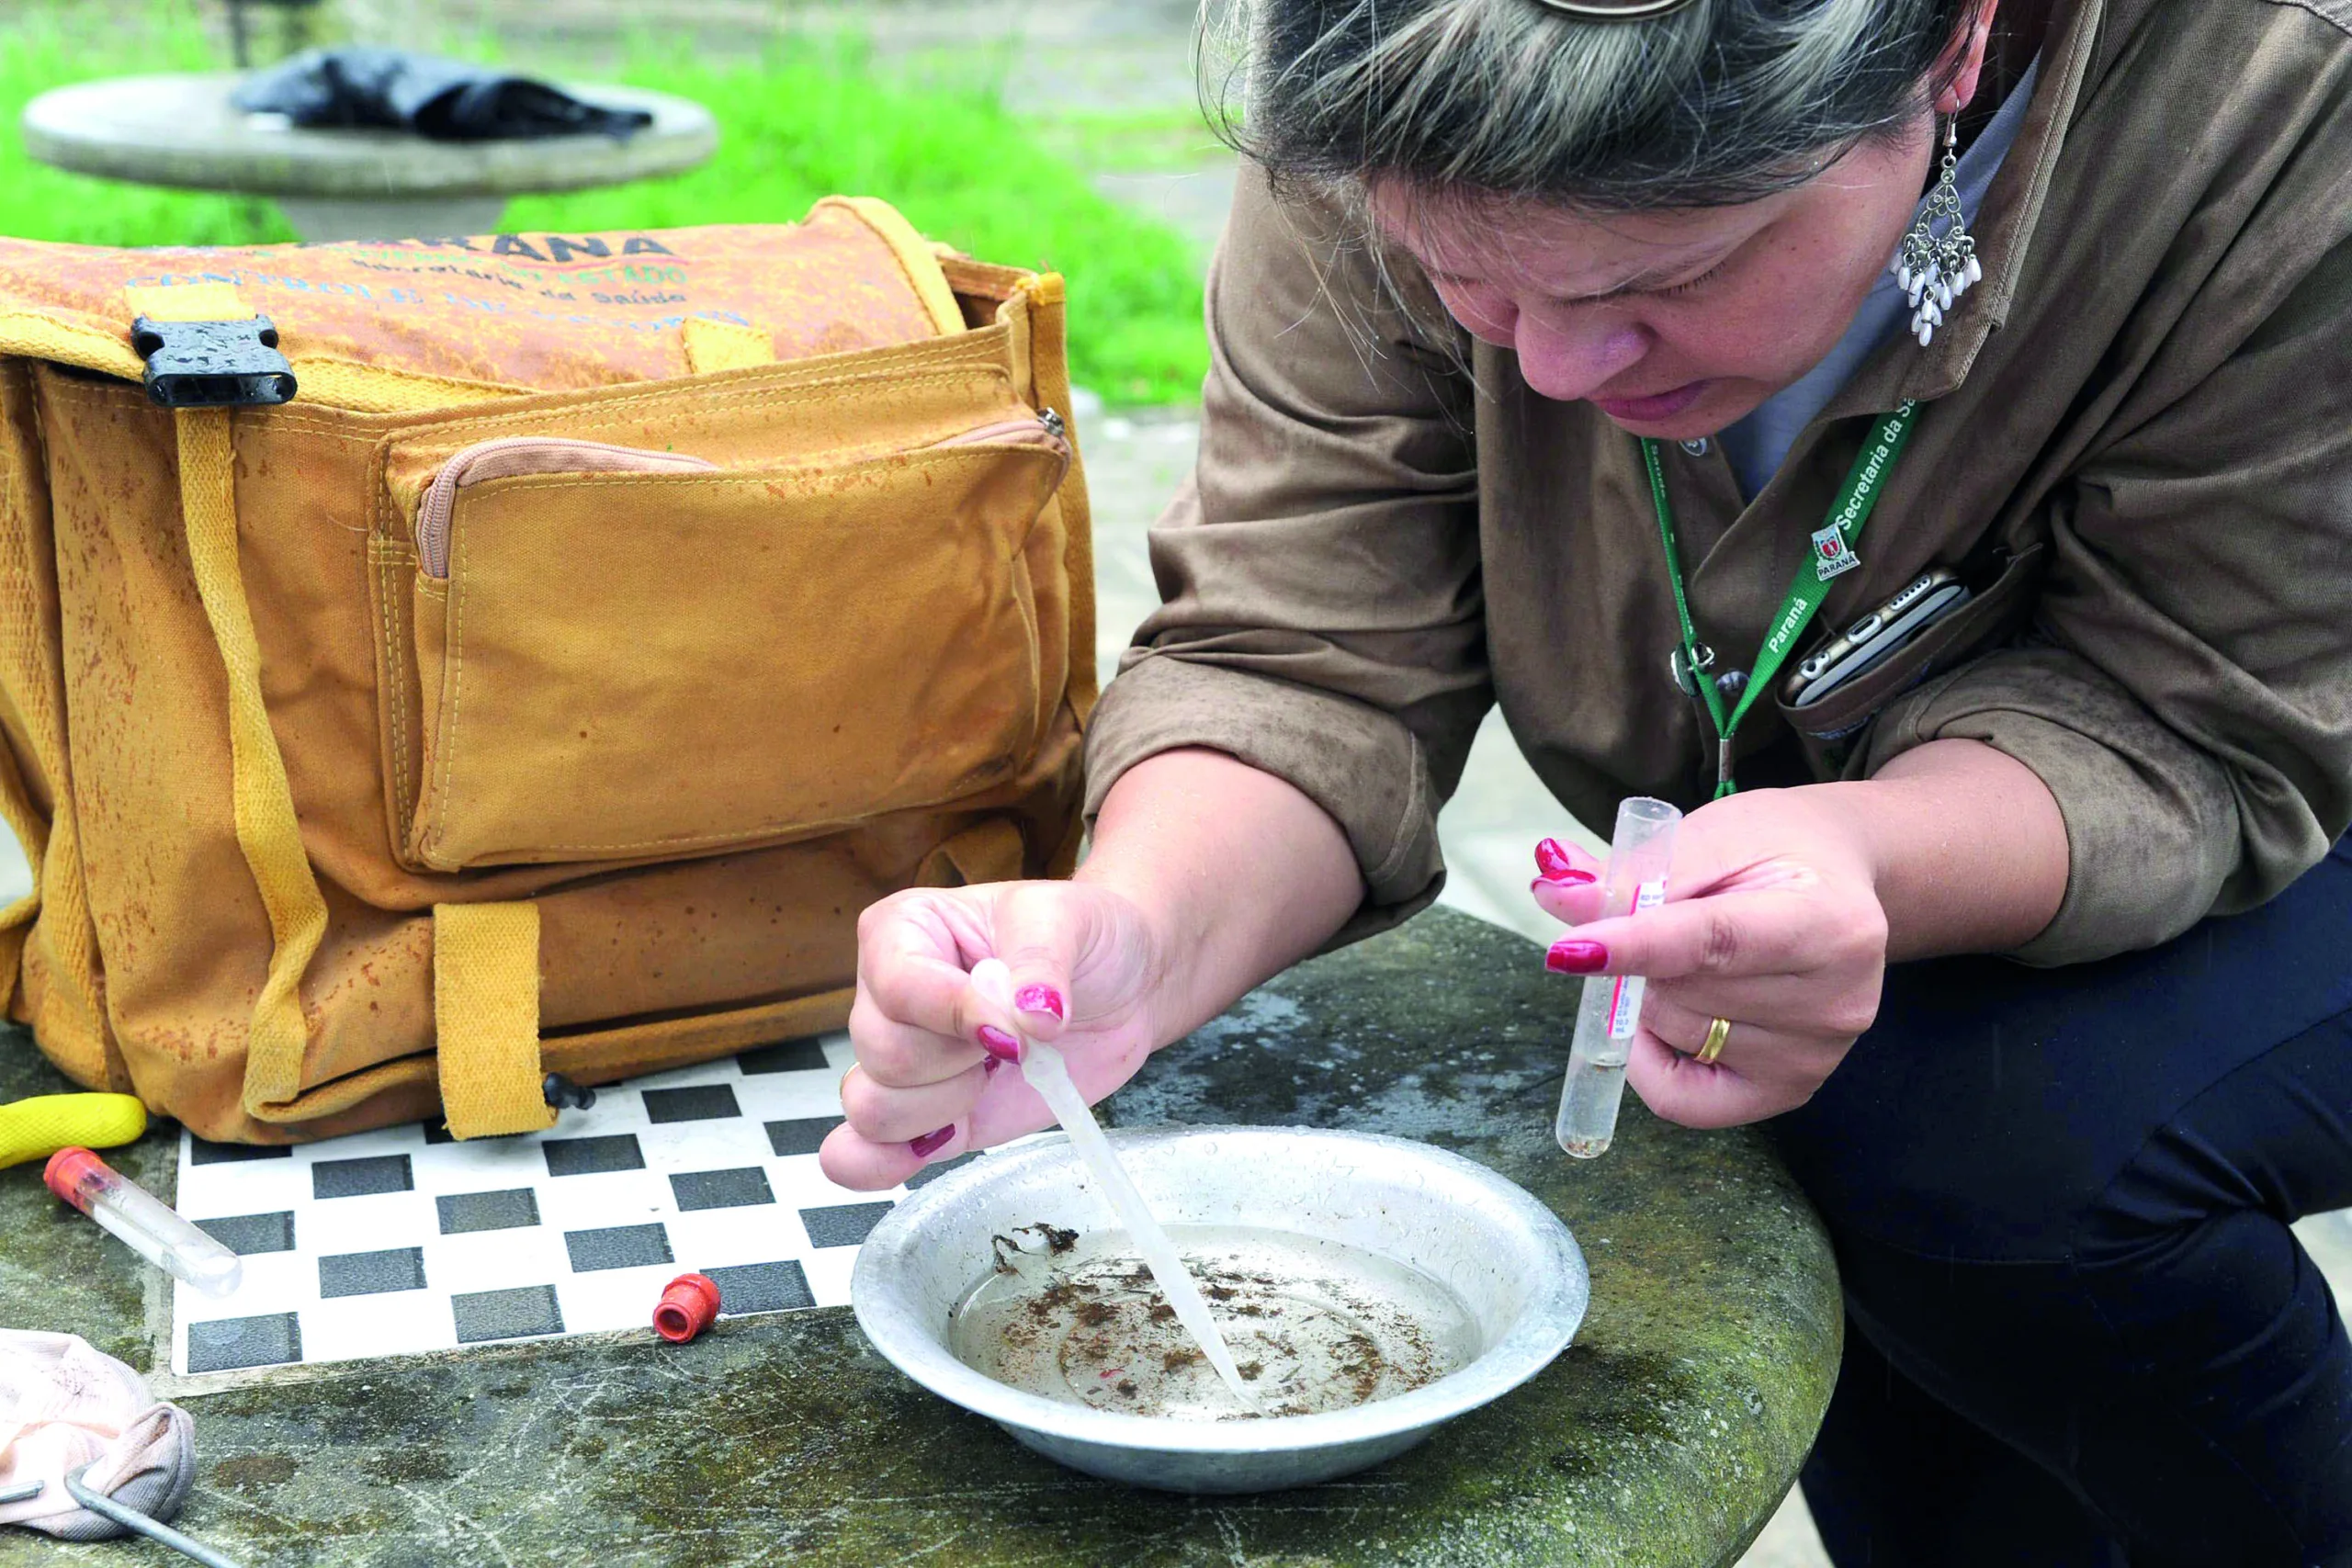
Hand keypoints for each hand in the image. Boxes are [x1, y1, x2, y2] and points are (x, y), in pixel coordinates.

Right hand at [818, 880, 1167, 1190]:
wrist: (1122, 989)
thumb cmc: (1082, 937)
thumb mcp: (1066, 920)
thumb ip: (1040, 963)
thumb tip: (1028, 1017)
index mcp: (903, 930)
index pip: (898, 986)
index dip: (955, 1014)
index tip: (1016, 1027)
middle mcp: (886, 997)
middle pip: (884, 1053)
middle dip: (960, 1059)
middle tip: (1015, 1040)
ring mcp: (904, 1062)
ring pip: (873, 1107)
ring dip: (947, 1104)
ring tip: (995, 1072)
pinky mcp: (929, 1118)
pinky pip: (861, 1154)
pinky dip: (880, 1164)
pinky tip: (934, 1141)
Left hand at [1529, 787, 1890, 1127]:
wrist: (1839, 881)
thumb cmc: (1775, 850)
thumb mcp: (1712, 836)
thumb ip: (1636, 870)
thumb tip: (1555, 893)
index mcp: (1830, 922)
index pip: (1714, 942)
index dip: (1634, 946)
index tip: (1568, 949)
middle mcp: (1835, 1002)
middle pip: (1682, 992)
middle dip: (1639, 955)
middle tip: (1654, 919)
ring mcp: (1815, 1056)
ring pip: (1674, 1034)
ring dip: (1650, 995)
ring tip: (1686, 956)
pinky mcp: (1791, 1090)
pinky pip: (1683, 1099)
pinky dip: (1650, 1059)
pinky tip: (1663, 1019)